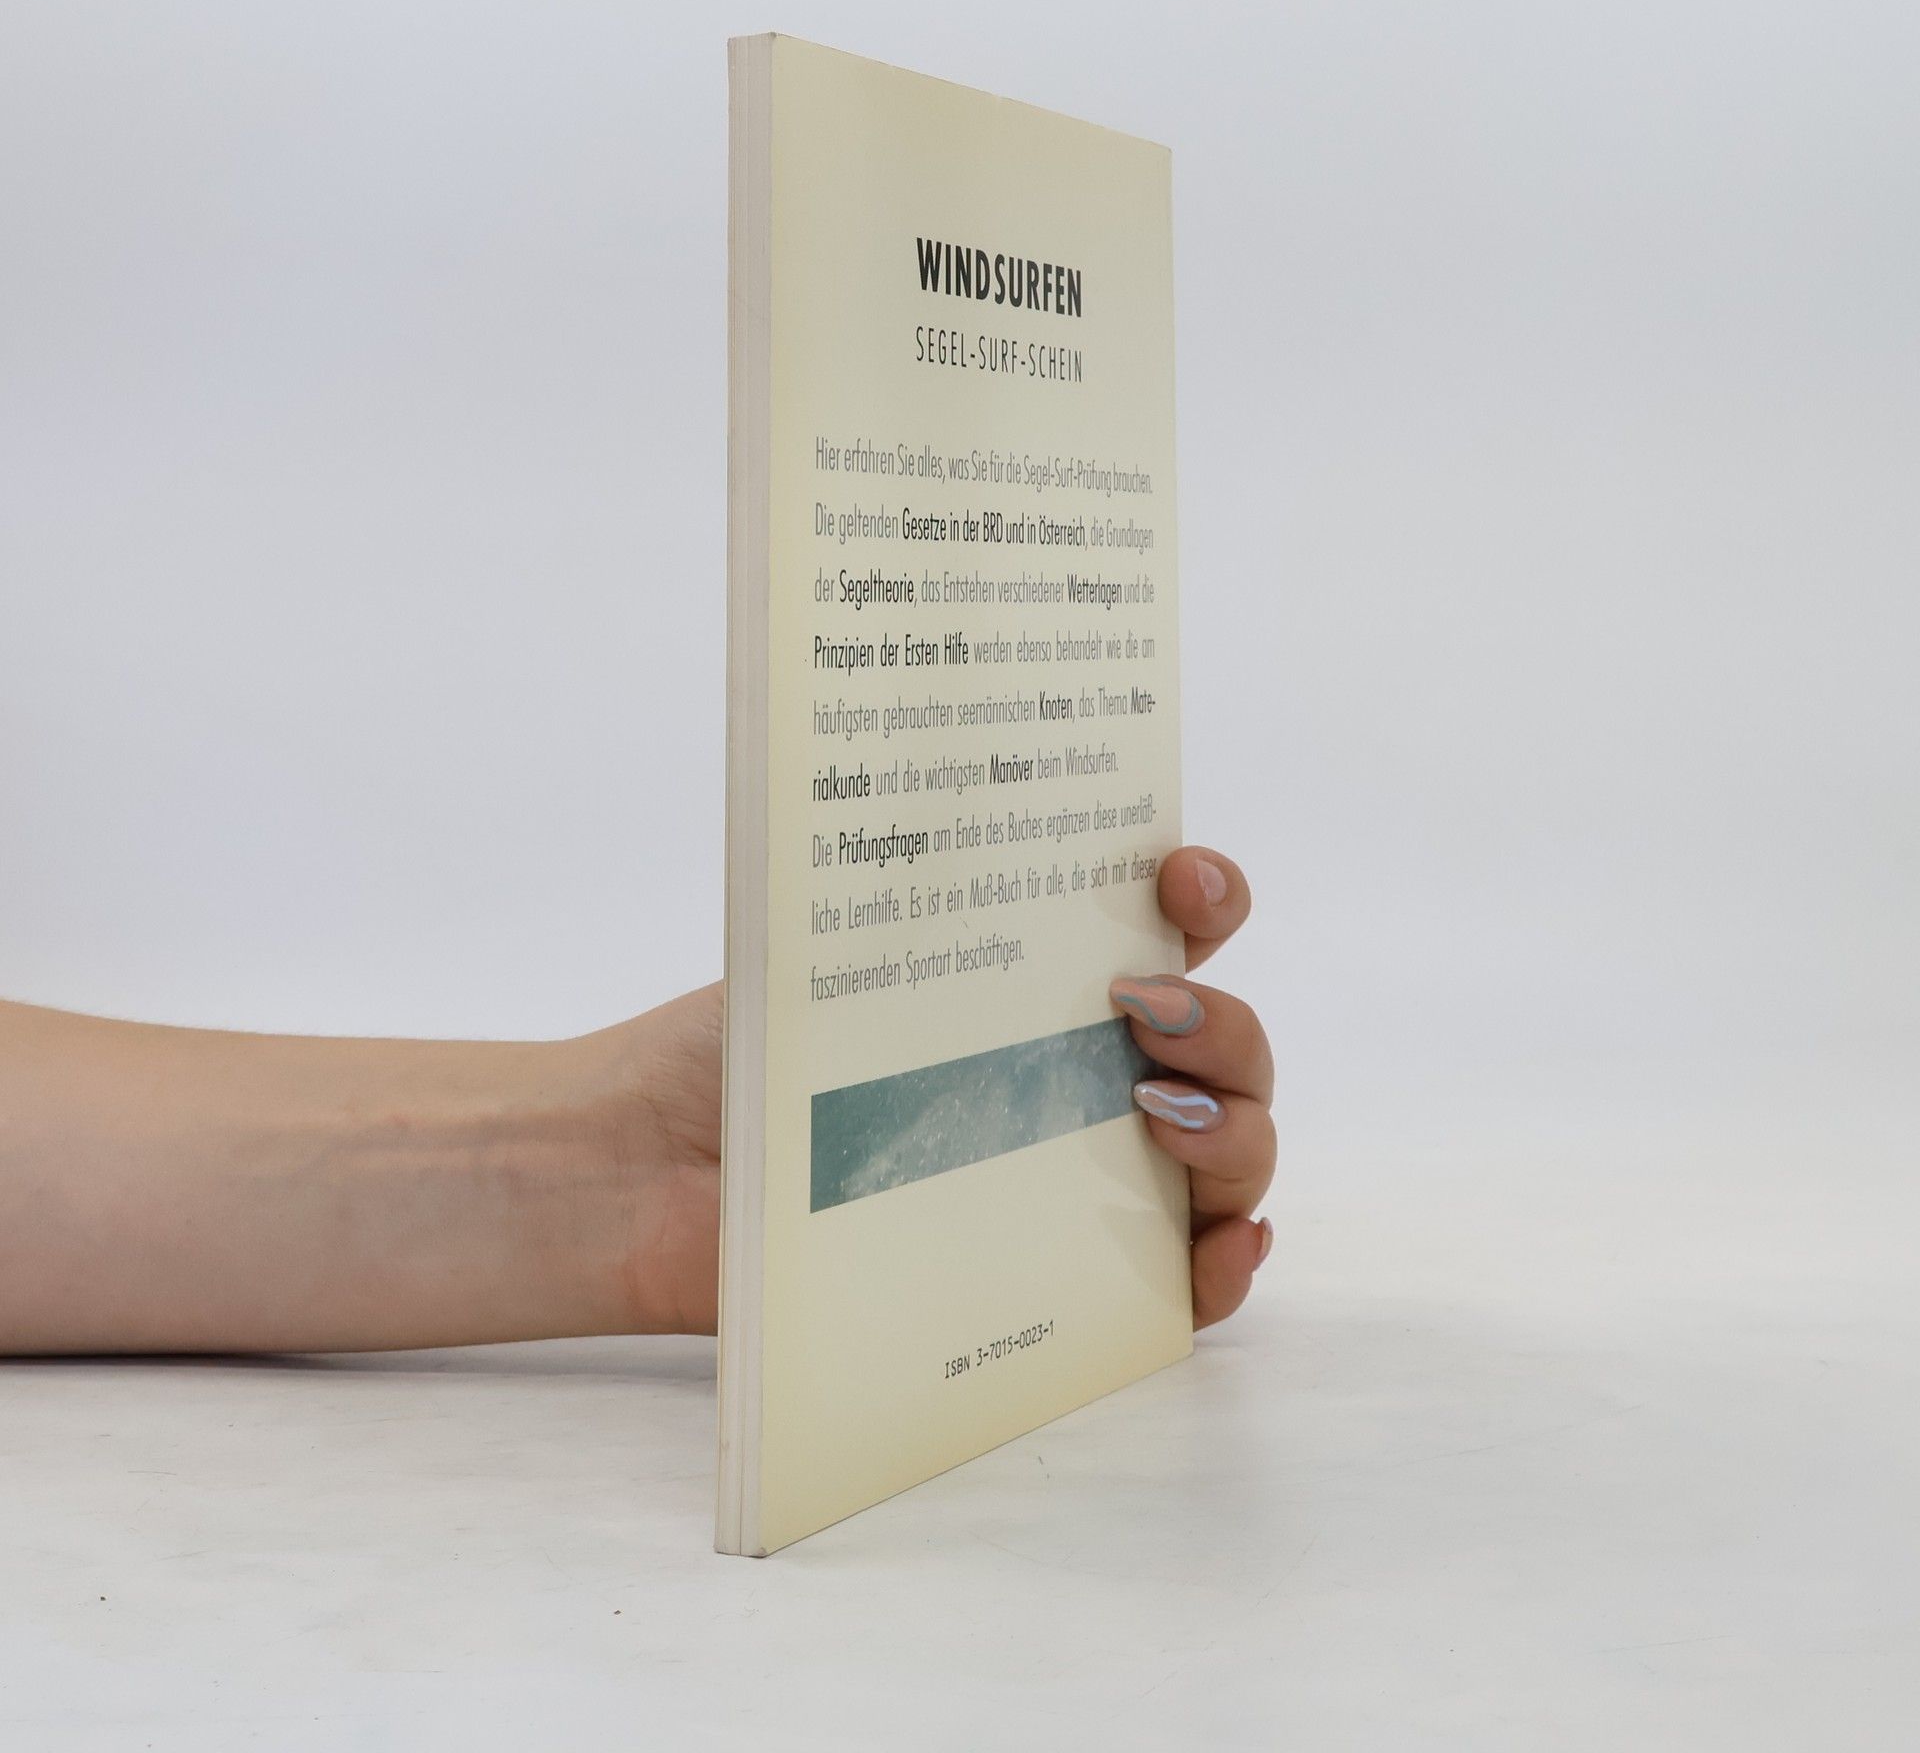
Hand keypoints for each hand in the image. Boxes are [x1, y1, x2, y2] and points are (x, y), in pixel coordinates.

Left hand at [597, 841, 1272, 1335]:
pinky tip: (1223, 1243)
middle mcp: (1074, 1068)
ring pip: (1227, 1152)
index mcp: (1039, 977)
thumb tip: (992, 823)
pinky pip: (1181, 1283)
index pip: (1170, 925)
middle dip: (1224, 1024)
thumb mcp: (838, 948)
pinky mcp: (1058, 1277)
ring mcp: (1076, 1172)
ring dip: (1235, 1130)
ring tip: (1158, 1121)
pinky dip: (1226, 1265)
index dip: (1206, 893)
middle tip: (1142, 1015)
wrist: (646, 1173)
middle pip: (1225, 1047)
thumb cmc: (734, 1048)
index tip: (1180, 878)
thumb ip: (929, 903)